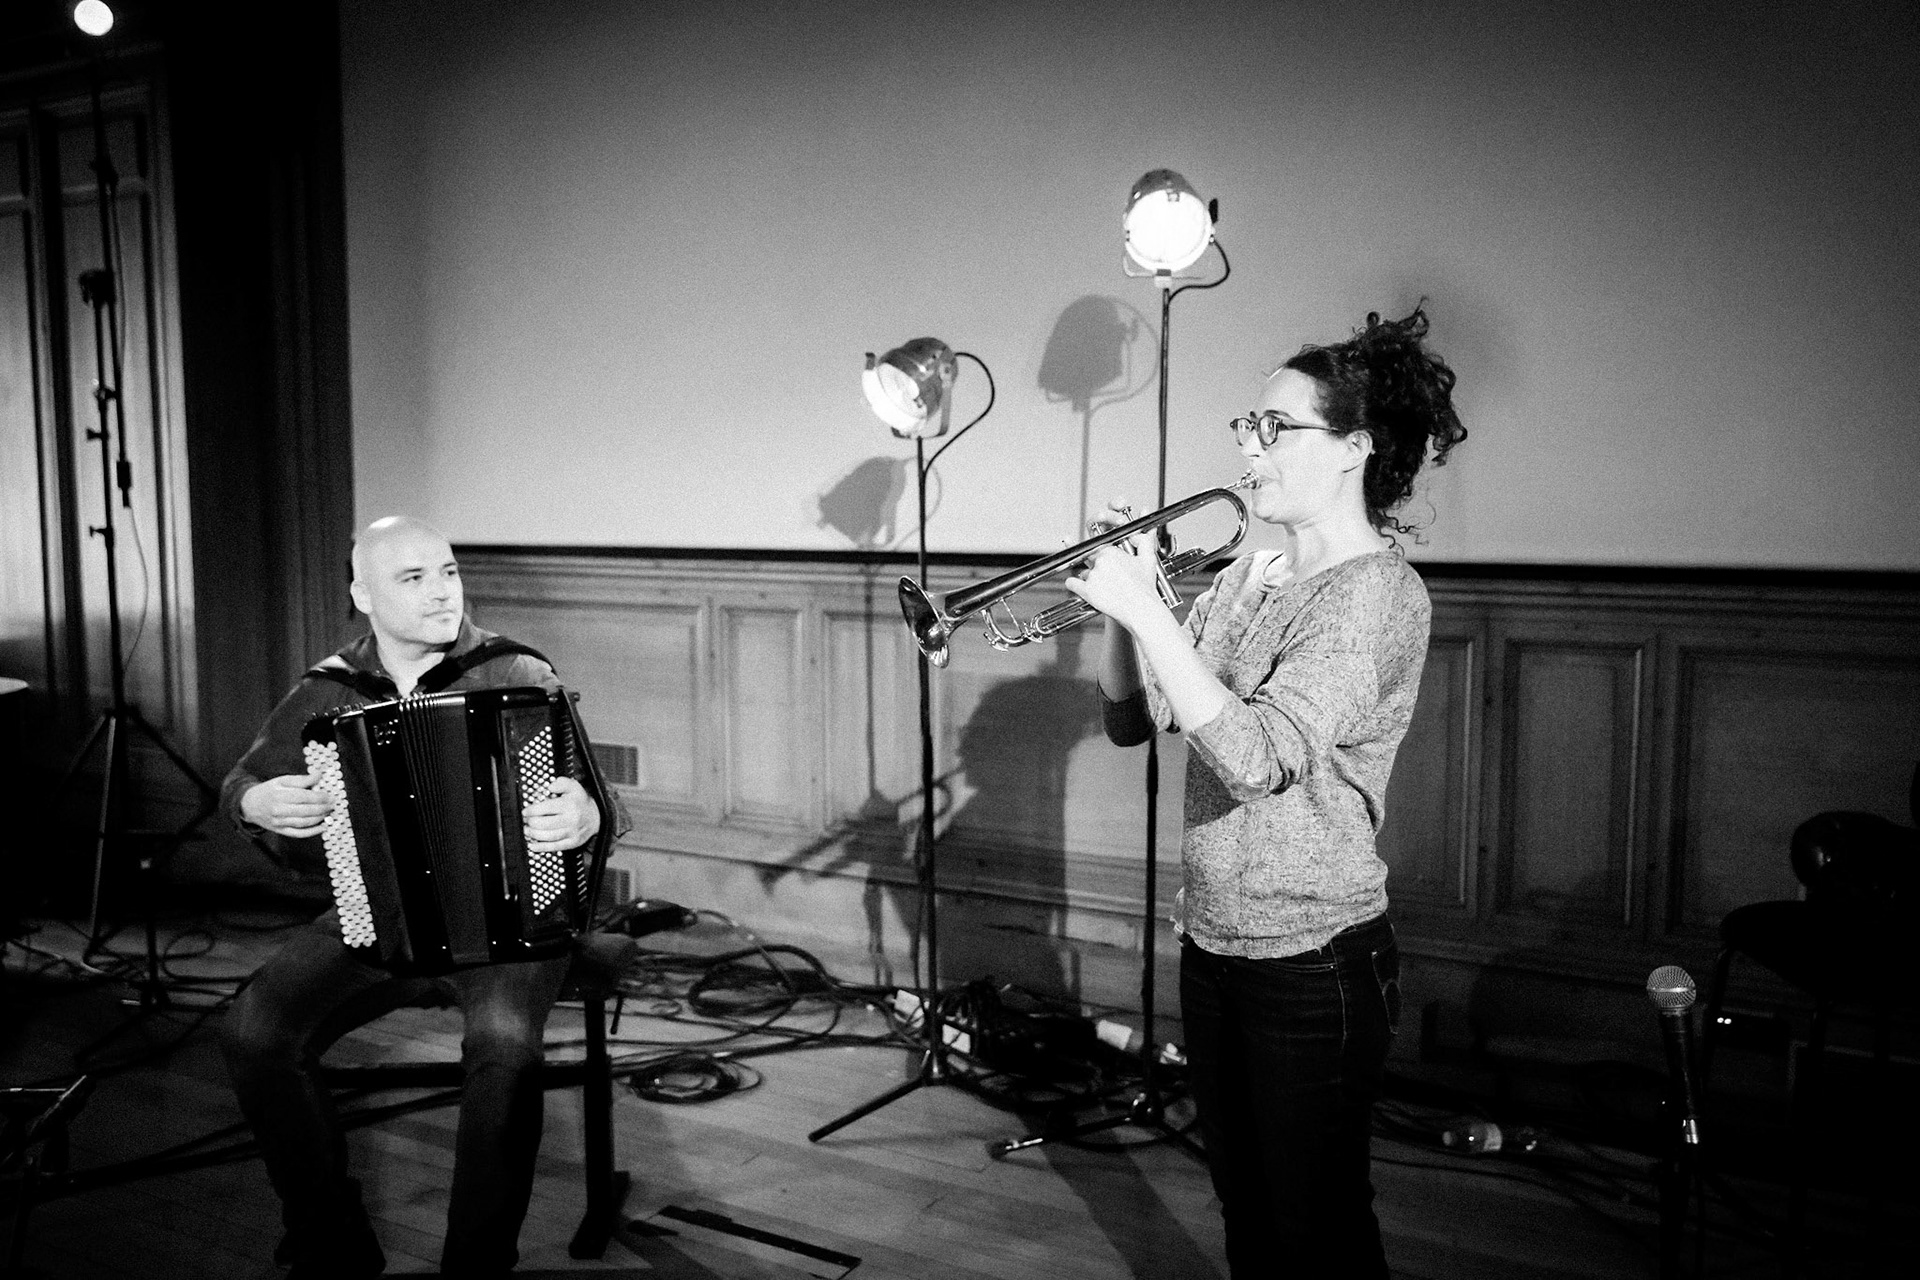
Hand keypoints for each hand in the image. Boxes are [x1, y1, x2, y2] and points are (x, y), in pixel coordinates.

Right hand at [240, 774, 333, 837]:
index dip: (320, 797)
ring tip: (329, 812)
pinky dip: (312, 832)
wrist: (250, 805)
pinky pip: (298, 833)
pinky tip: (323, 827)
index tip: (330, 795)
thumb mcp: (283, 780)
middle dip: (323, 808)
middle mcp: (279, 810)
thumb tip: (319, 774)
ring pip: (304, 823)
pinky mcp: (281, 831)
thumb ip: (302, 779)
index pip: (304, 797)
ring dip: (320, 818)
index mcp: (280, 795)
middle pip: (306, 811)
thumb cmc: (269, 790)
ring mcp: (279, 822)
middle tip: (333, 804)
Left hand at [523, 776, 599, 852]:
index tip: (525, 811)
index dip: (531, 811)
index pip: (545, 808)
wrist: (597, 816)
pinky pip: (555, 847)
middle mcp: (571, 819)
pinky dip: (542, 848)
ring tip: (527, 830)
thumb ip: (562, 783)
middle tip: (526, 820)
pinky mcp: (572, 843)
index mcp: (569, 805)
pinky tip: (533, 845)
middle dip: (530, 822)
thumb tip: (550, 786)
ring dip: (533, 834)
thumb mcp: (574, 787)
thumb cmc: (580, 802)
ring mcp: (572, 832)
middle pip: (544, 824)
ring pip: (548, 837)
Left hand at [1065, 496, 1170, 633]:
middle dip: (1093, 563)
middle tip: (1099, 569)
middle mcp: (1099, 562)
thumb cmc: (1145, 586)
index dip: (1096, 548)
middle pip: (1089, 558)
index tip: (1086, 545)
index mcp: (1111, 552)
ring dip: (1089, 576)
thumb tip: (1146, 511)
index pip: (1097, 545)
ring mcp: (1092, 577)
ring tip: (1104, 586)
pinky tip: (1078, 586)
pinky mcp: (1087, 592)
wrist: (1142, 610)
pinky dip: (1074, 585)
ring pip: (1083, 571)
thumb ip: (1144, 535)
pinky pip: (1072, 583)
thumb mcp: (1147, 558)